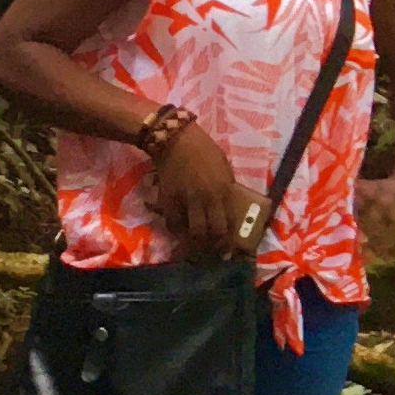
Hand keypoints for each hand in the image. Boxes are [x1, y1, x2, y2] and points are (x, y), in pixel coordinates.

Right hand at [138, 122, 268, 249]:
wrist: (175, 140)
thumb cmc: (205, 151)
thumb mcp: (225, 170)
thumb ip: (226, 190)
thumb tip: (228, 207)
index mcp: (223, 192)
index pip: (227, 224)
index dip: (227, 242)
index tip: (228, 252)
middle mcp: (205, 199)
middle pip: (208, 233)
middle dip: (211, 247)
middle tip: (213, 254)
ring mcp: (184, 200)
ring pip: (189, 232)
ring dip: (193, 243)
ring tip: (196, 248)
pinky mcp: (166, 198)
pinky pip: (171, 222)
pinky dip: (176, 231)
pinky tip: (180, 233)